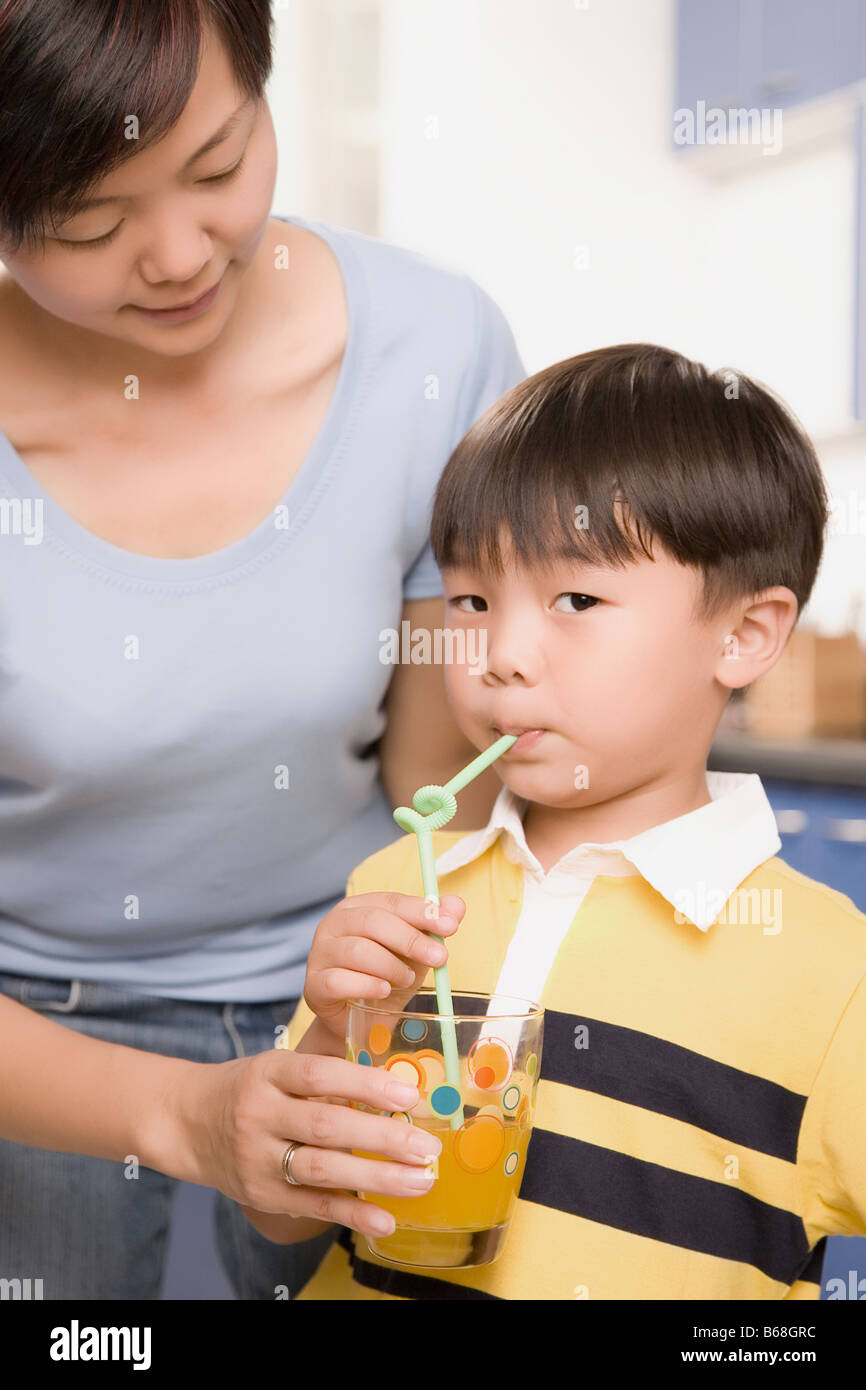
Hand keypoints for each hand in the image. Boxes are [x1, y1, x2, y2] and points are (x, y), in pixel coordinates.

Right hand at [169, 1024, 444, 1241]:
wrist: (190, 1123)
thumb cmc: (251, 1089)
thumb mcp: (277, 1068)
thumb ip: (325, 1079)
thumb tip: (397, 1093)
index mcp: (268, 1073)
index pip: (320, 1074)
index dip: (365, 1084)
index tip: (409, 1094)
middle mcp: (259, 1114)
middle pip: (326, 1126)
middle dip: (383, 1138)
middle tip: (428, 1147)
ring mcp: (257, 1158)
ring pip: (321, 1169)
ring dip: (376, 1178)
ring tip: (420, 1181)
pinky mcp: (262, 1195)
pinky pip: (311, 1205)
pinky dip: (351, 1213)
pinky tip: (385, 1219)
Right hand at [303, 891, 465, 1042]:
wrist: (361, 1020)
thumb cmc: (387, 977)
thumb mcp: (415, 952)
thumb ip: (433, 926)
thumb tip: (457, 904)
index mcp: (357, 908)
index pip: (391, 901)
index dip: (422, 911)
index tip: (451, 926)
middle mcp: (333, 925)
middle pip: (373, 922)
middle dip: (411, 940)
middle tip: (439, 958)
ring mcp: (320, 954)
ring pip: (358, 950)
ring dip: (391, 967)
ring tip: (407, 980)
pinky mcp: (314, 985)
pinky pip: (340, 980)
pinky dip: (368, 985)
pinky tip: (384, 991)